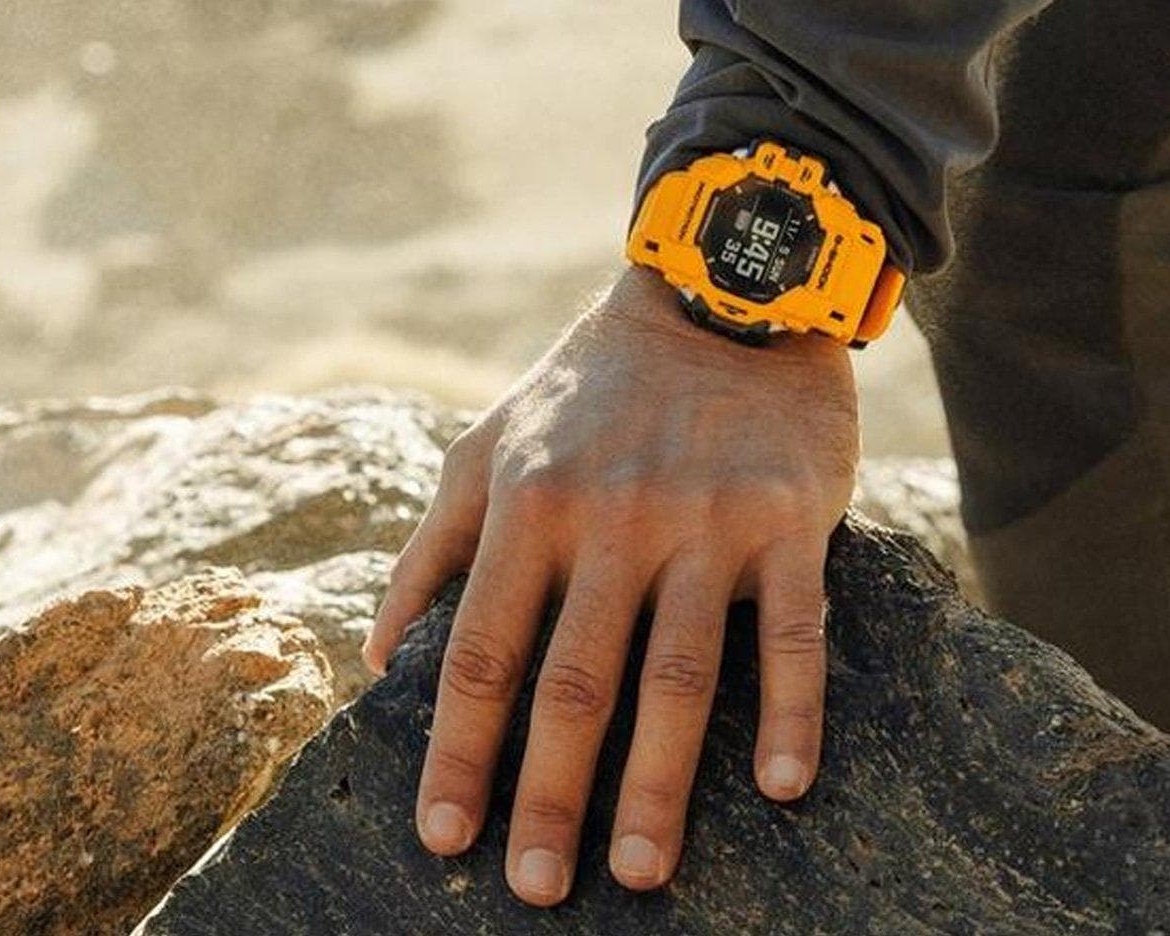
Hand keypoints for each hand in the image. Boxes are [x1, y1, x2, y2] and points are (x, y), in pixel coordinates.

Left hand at [362, 267, 857, 904]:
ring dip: (660, 782)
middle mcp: (612, 519)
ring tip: (644, 873)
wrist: (725, 294)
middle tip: (537, 890)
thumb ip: (431, 545)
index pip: (481, 654)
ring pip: (677, 672)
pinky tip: (785, 786)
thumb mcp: (488, 442)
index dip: (458, 752)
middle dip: (549, 794)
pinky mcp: (791, 519)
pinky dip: (791, 710)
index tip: (443, 838)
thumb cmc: (594, 386)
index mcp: (529, 504)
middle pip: (573, 681)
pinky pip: (792, 630)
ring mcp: (706, 521)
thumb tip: (377, 657)